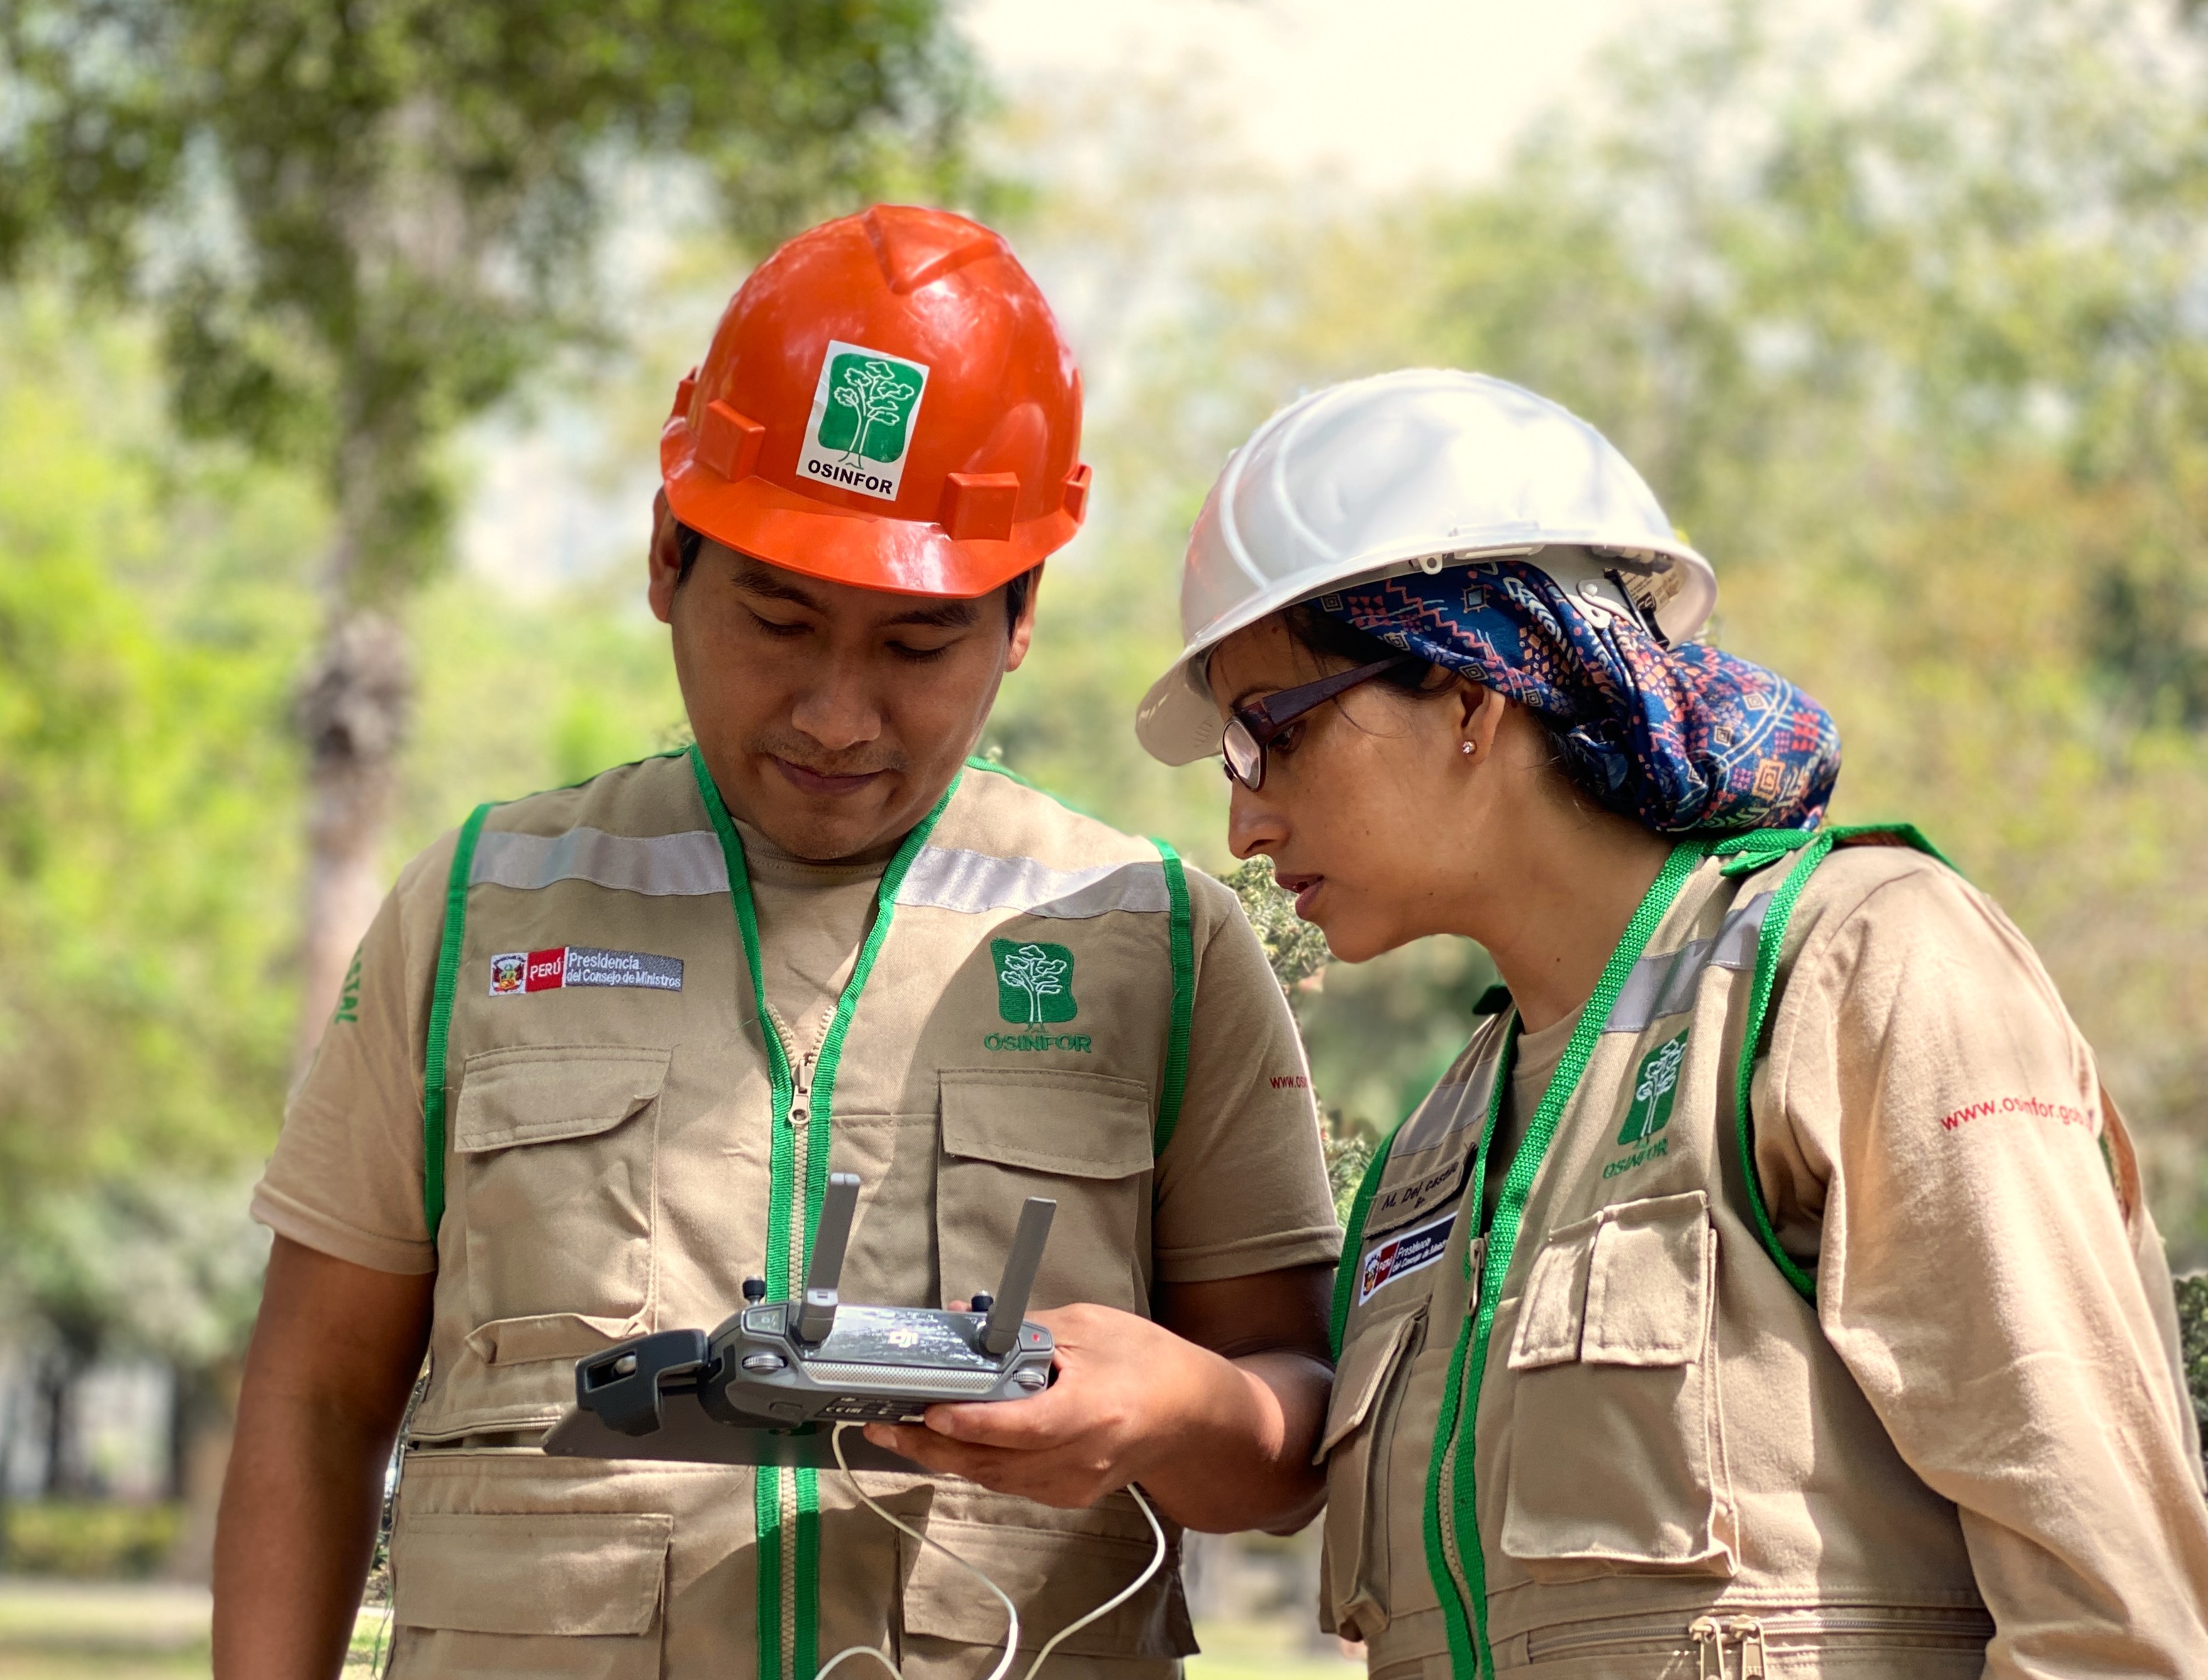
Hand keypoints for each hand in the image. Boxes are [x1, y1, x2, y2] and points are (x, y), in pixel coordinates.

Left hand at [865, 1303, 1257, 1511]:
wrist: (1194, 1416)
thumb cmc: (1147, 1361)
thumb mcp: (1088, 1326)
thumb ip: (1023, 1328)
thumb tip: (964, 1319)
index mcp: (1093, 1412)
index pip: (1022, 1426)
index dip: (971, 1423)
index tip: (927, 1412)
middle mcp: (1082, 1458)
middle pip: (993, 1462)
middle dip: (930, 1446)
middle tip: (882, 1427)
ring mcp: (1074, 1485)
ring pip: (993, 1478)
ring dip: (942, 1457)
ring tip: (897, 1433)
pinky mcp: (1069, 1495)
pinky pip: (1009, 1482)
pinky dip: (975, 1463)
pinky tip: (947, 1443)